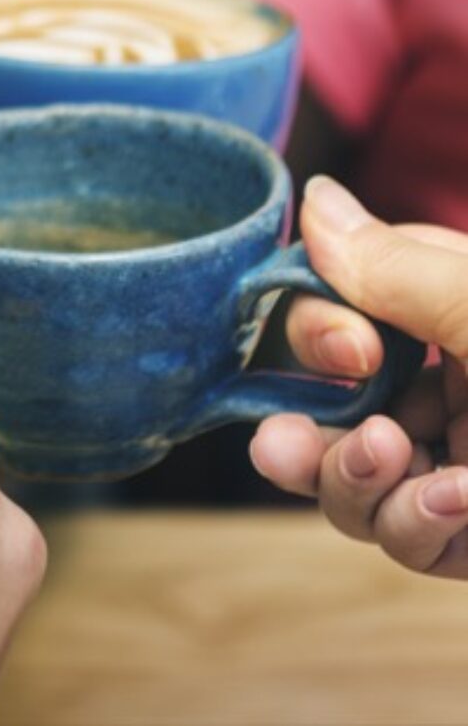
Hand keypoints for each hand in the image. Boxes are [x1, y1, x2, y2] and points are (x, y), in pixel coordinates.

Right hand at [250, 176, 467, 577]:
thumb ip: (396, 265)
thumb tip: (312, 195)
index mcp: (459, 312)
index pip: (346, 305)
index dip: (319, 330)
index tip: (351, 351)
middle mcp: (456, 387)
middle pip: (329, 401)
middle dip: (304, 427)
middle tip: (283, 447)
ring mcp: (461, 467)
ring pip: (351, 480)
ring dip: (353, 481)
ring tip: (396, 472)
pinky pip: (403, 540)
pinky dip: (413, 529)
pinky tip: (456, 511)